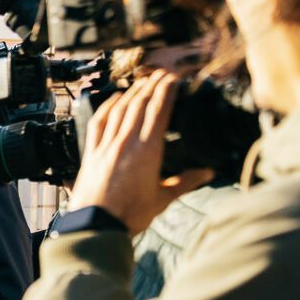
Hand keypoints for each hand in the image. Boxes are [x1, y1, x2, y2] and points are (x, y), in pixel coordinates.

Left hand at [71, 71, 212, 234]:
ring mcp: (106, 146)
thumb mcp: (163, 199)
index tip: (174, 78)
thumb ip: (186, 182)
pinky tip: (114, 100)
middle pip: (140, 104)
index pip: (159, 110)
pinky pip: (98, 123)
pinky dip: (107, 107)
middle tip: (162, 73)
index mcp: (147, 151)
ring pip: (119, 110)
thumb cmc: (130, 215)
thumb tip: (209, 173)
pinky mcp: (91, 153)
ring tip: (143, 81)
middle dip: (152, 85)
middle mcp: (125, 143)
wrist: (96, 226)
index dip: (167, 90)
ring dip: (132, 92)